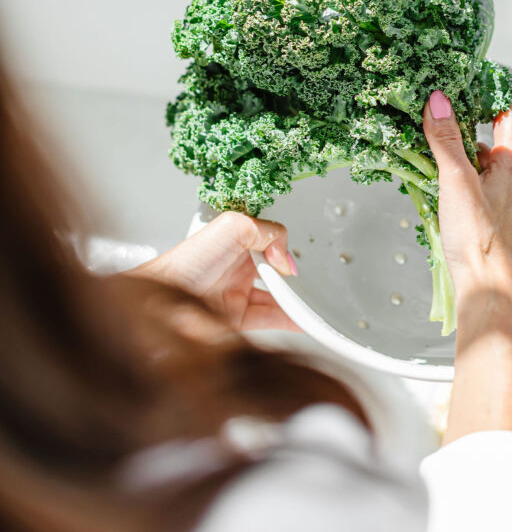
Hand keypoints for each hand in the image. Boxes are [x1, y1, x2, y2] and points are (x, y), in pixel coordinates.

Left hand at [134, 212, 299, 332]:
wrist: (160, 303)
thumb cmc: (185, 262)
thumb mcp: (231, 227)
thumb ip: (266, 231)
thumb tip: (284, 257)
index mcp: (236, 239)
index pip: (271, 240)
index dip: (285, 248)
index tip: (293, 258)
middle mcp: (238, 264)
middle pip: (276, 269)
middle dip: (294, 276)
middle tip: (310, 282)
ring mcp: (238, 291)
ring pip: (277, 295)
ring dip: (296, 300)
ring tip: (315, 304)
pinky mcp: (237, 317)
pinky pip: (271, 318)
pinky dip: (291, 320)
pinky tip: (304, 320)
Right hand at [423, 93, 511, 298]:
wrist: (489, 295)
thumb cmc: (476, 240)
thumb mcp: (454, 181)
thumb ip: (446, 139)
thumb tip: (439, 100)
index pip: (509, 115)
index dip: (489, 100)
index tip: (465, 95)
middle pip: (496, 149)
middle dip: (466, 145)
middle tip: (435, 144)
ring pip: (493, 180)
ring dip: (469, 175)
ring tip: (439, 182)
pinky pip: (493, 206)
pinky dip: (475, 201)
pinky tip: (455, 213)